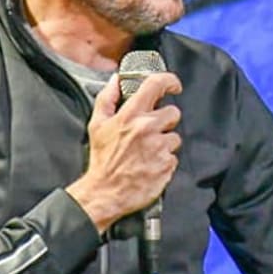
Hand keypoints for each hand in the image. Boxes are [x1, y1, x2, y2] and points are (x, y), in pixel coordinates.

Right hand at [66, 71, 181, 233]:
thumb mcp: (97, 124)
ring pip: (175, 136)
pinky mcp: (167, 165)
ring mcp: (159, 147)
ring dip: (165, 142)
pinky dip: (165, 160)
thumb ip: (107, 98)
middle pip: (173, 112)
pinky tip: (151, 164)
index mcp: (131, 115)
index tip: (173, 85)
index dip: (169, 81)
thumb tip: (117, 80)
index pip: (156, 85)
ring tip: (148, 151)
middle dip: (164, 120)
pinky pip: (174, 156)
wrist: (105, 193)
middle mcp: (147, 128)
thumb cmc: (102, 159)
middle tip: (151, 130)